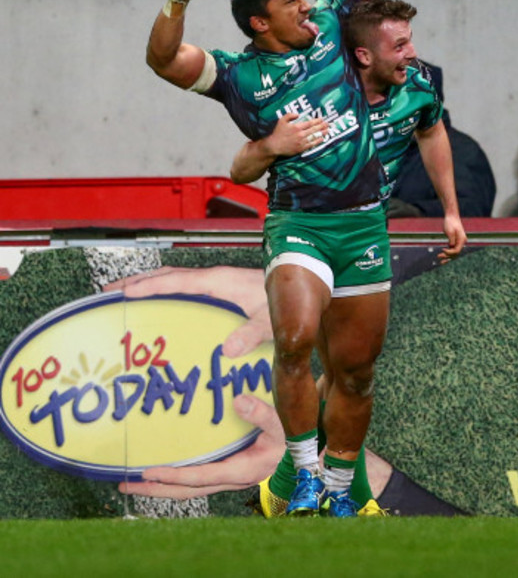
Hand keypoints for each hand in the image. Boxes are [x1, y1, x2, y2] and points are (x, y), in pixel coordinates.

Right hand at [103, 265, 271, 357]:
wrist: (299, 286)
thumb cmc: (285, 300)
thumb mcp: (269, 321)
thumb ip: (251, 333)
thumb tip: (228, 349)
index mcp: (219, 281)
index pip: (176, 282)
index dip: (148, 287)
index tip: (124, 293)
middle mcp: (214, 278)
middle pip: (167, 276)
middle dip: (138, 282)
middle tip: (110, 292)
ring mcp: (216, 282)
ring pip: (174, 279)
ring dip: (149, 284)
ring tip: (125, 296)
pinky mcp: (221, 289)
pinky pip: (185, 287)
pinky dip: (165, 291)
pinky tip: (160, 304)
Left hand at [118, 395, 284, 497]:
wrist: (305, 452)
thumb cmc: (295, 437)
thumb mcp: (282, 423)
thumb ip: (262, 413)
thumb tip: (238, 401)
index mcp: (241, 469)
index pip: (199, 477)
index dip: (172, 476)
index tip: (148, 473)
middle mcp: (230, 479)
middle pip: (186, 491)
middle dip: (155, 490)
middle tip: (125, 485)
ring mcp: (227, 477)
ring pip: (188, 488)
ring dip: (160, 487)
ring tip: (134, 481)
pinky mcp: (226, 470)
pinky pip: (195, 479)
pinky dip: (175, 478)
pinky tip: (162, 470)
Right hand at [268, 113, 327, 156]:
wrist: (275, 146)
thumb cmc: (278, 133)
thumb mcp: (282, 121)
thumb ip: (289, 115)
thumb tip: (297, 114)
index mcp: (297, 127)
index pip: (310, 123)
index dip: (317, 121)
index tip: (322, 119)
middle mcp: (301, 134)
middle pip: (314, 129)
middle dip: (322, 126)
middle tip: (328, 124)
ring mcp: (302, 142)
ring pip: (314, 136)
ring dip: (322, 133)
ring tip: (328, 130)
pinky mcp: (301, 148)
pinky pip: (312, 144)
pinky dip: (317, 141)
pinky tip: (322, 139)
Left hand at [438, 215, 466, 263]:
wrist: (451, 216)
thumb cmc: (450, 223)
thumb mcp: (450, 231)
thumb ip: (451, 240)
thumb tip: (450, 247)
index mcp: (462, 240)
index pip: (456, 250)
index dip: (449, 252)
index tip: (442, 250)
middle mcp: (462, 242)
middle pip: (456, 253)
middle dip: (448, 256)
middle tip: (439, 257)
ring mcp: (459, 242)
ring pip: (454, 252)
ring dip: (447, 257)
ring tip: (440, 261)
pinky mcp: (455, 241)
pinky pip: (452, 249)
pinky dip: (448, 252)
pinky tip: (442, 254)